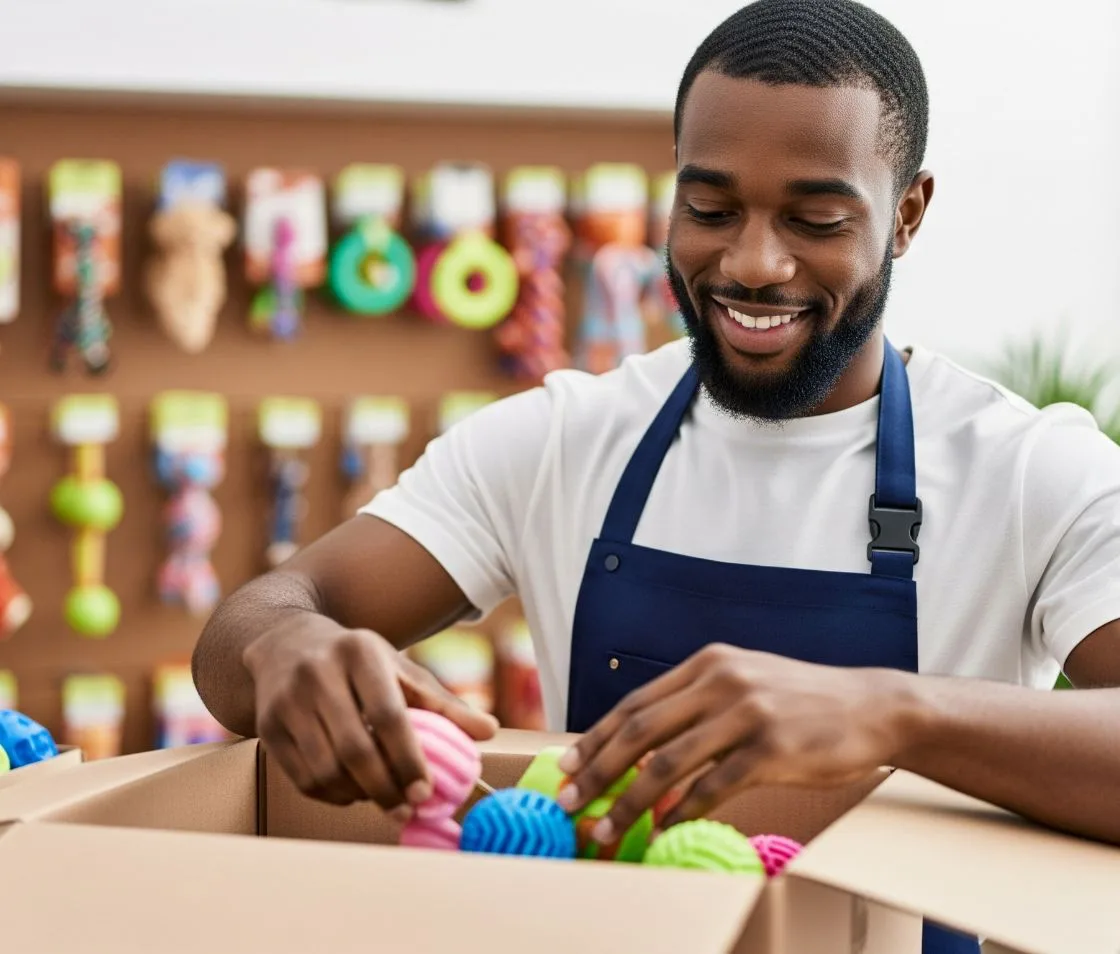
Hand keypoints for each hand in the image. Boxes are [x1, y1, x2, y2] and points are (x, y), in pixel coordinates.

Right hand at [242, 611, 497, 814]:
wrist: (285, 643)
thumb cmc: (355, 660)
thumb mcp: (398, 668)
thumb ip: (441, 702)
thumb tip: (488, 731)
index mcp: (359, 652)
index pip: (388, 713)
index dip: (409, 757)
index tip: (426, 790)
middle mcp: (317, 672)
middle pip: (354, 748)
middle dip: (385, 787)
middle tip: (406, 809)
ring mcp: (286, 700)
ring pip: (326, 769)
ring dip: (358, 794)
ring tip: (382, 798)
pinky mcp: (266, 726)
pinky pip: (303, 778)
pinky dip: (332, 795)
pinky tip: (352, 791)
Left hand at [555, 643, 920, 844]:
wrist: (871, 707)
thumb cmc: (801, 702)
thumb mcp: (745, 683)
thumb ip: (697, 706)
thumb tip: (643, 749)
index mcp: (707, 664)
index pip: (634, 703)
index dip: (595, 737)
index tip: (566, 766)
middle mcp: (721, 682)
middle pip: (640, 731)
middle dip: (598, 771)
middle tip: (570, 802)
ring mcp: (746, 713)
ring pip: (669, 763)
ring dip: (631, 803)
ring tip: (607, 829)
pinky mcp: (771, 748)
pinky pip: (713, 788)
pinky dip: (683, 813)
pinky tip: (665, 832)